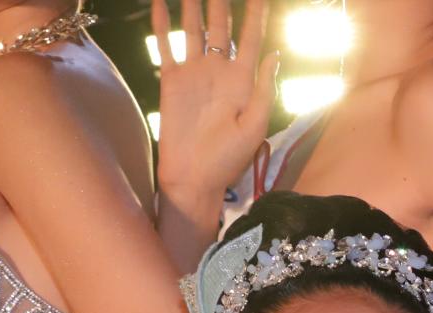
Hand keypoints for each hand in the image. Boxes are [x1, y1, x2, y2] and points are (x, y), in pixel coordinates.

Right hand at [152, 0, 277, 195]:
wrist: (195, 176)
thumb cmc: (229, 158)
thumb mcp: (255, 125)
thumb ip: (264, 88)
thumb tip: (272, 53)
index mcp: (244, 81)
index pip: (252, 38)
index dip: (256, 14)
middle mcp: (219, 70)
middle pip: (221, 26)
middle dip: (223, 2)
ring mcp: (194, 72)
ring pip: (193, 28)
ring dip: (193, 5)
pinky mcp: (171, 78)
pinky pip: (165, 44)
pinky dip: (162, 23)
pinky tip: (159, 2)